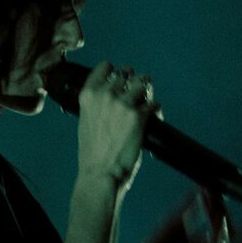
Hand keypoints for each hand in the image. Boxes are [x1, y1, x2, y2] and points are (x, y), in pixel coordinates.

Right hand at [76, 61, 160, 191]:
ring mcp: (123, 104)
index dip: (115, 72)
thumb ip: (98, 104)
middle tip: (136, 99)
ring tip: (145, 108)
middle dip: (133, 85)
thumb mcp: (86, 122)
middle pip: (128, 74)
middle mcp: (105, 95)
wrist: (100, 175)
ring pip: (143, 83)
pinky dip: (155, 112)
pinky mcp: (139, 116)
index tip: (121, 81)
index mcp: (88, 95)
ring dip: (147, 94)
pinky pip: (154, 104)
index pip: (106, 67)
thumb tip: (114, 94)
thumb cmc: (92, 155)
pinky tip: (152, 121)